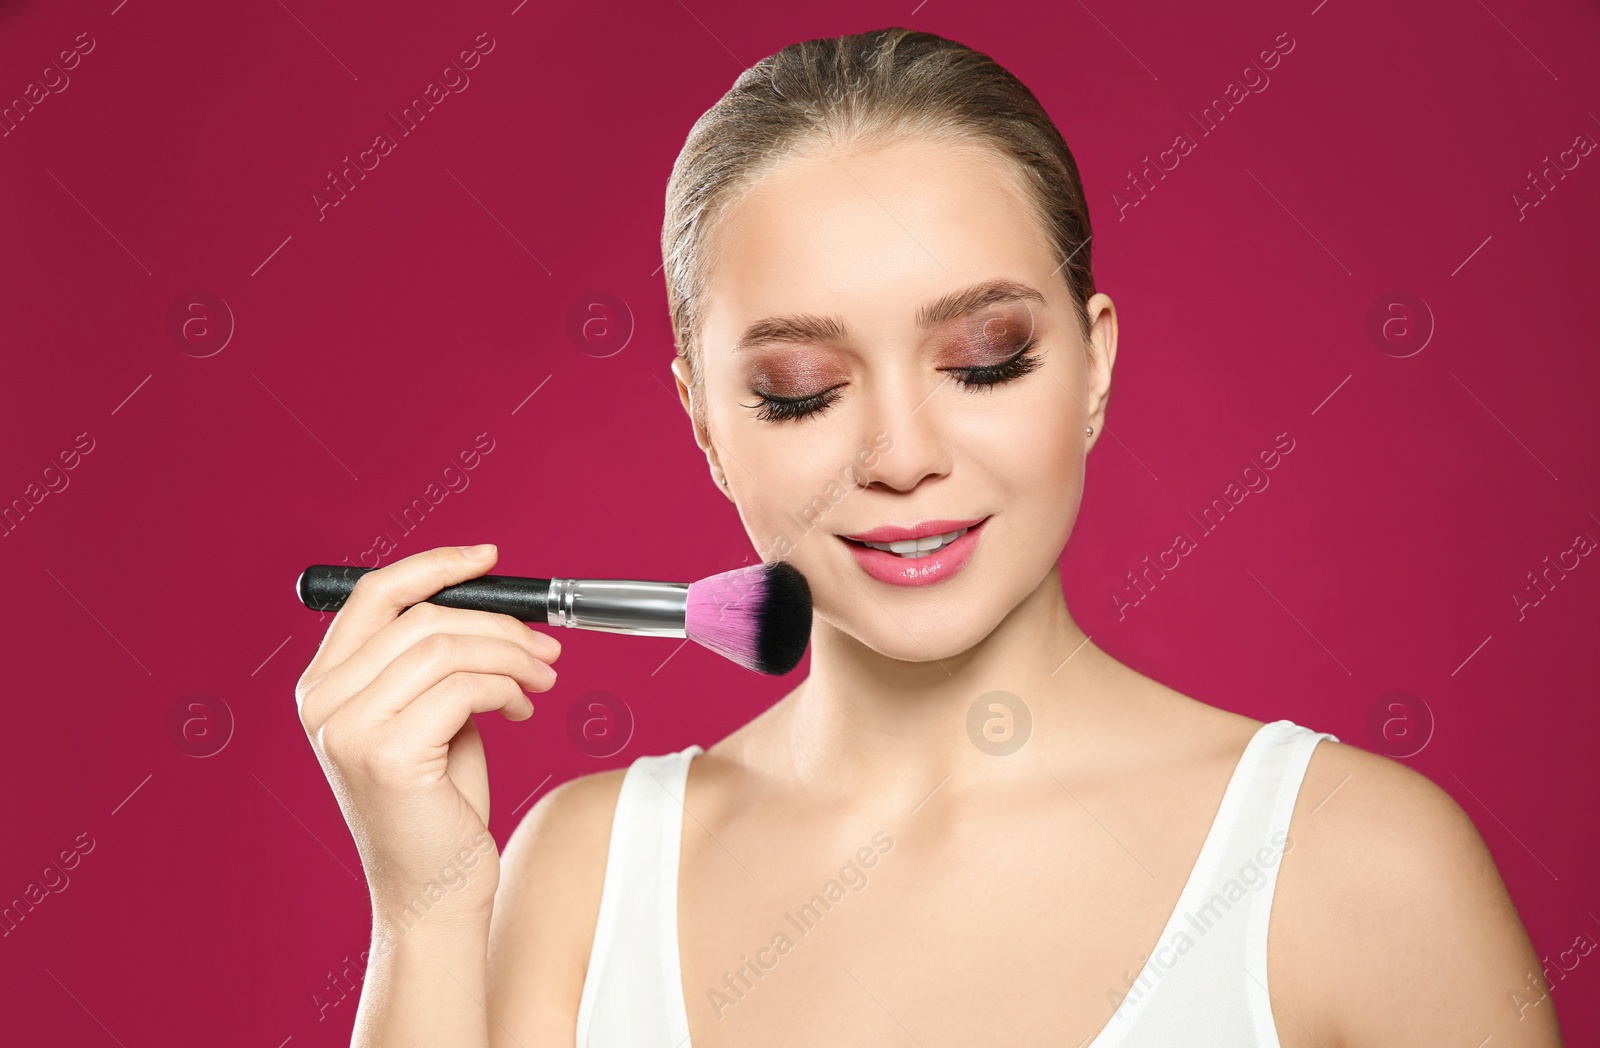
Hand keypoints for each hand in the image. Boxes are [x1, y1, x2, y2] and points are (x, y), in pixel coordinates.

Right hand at [294, 544, 560, 929]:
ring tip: (541, 679)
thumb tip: (493, 606)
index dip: (434, 565)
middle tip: (545, 646)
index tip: (488, 557)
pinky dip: (507, 688)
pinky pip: (465, 688)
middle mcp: (323, 702)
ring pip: (448, 647)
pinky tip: (522, 709)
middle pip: (422, 617)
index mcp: (322, 685)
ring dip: (511, 656)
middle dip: (498, 624)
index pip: (373, 594)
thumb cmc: (437, 804)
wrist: (434, 890)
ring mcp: (348, 728)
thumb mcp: (431, 714)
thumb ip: (437, 661)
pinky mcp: (386, 754)